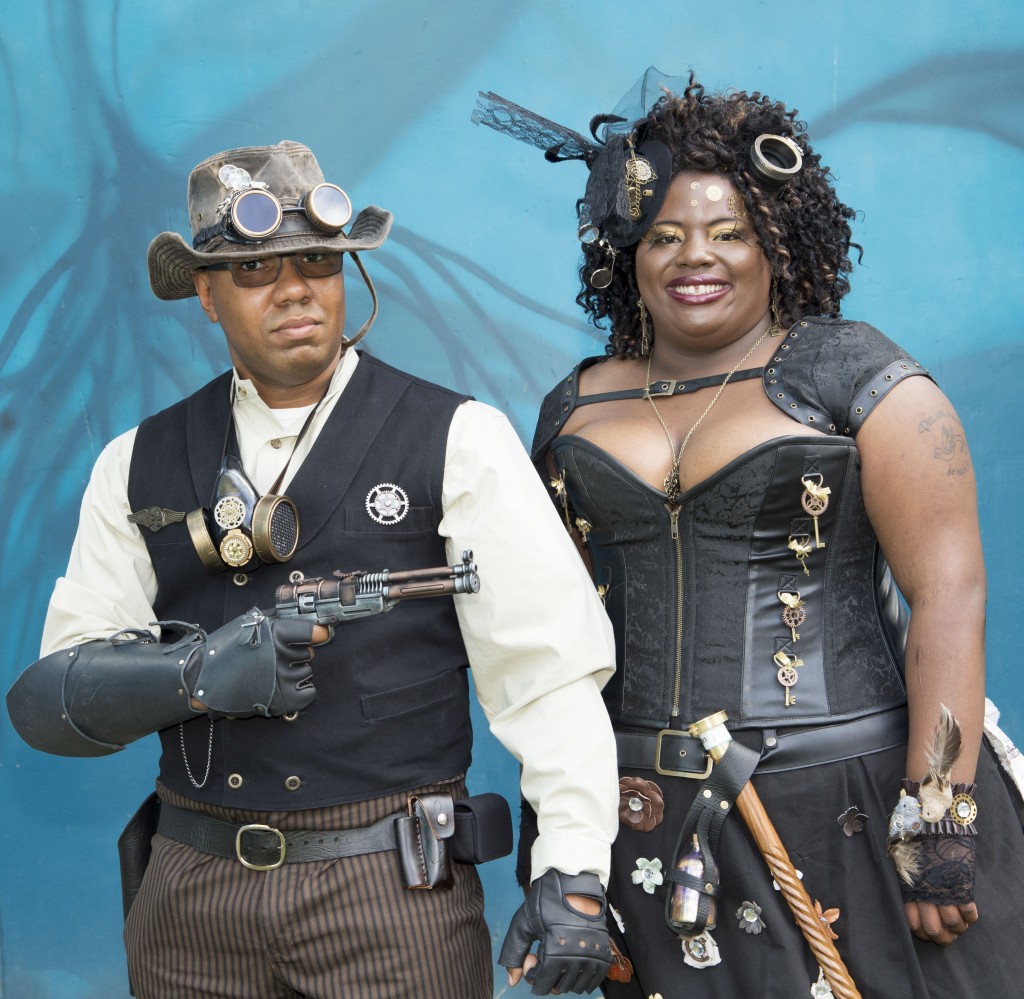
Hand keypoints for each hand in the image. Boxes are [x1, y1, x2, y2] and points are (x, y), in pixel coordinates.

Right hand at [189, 609, 317, 717]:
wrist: (201, 678)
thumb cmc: (227, 648)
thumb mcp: (251, 623)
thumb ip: (280, 620)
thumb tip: (311, 622)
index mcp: (276, 633)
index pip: (312, 633)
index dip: (317, 634)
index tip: (319, 635)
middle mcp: (281, 656)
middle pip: (308, 654)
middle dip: (295, 655)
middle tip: (273, 658)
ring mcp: (281, 680)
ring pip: (306, 673)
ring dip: (293, 673)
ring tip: (270, 674)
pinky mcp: (281, 701)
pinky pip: (309, 694)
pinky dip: (301, 692)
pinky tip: (283, 688)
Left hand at [498, 869, 611, 994]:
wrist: (574, 882)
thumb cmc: (545, 901)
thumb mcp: (523, 923)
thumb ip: (513, 953)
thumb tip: (512, 982)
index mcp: (554, 951)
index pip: (542, 985)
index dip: (532, 975)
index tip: (532, 958)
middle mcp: (576, 957)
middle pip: (559, 988)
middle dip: (547, 976)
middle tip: (545, 954)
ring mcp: (592, 956)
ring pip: (577, 987)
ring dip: (565, 978)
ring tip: (559, 957)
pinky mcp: (604, 953)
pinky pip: (594, 981)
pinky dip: (583, 979)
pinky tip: (573, 964)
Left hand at [898, 833, 976, 944]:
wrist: (931, 824)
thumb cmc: (915, 842)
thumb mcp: (904, 865)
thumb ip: (909, 887)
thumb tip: (913, 906)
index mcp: (910, 890)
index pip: (914, 924)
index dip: (924, 933)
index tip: (929, 932)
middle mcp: (926, 894)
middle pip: (935, 930)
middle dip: (943, 936)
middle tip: (948, 933)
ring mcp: (944, 890)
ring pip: (953, 924)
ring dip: (959, 927)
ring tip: (960, 923)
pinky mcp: (961, 884)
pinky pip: (969, 911)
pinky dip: (971, 916)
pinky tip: (969, 913)